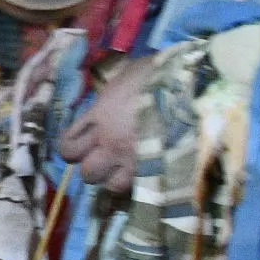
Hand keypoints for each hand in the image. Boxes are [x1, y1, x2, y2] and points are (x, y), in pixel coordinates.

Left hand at [55, 53, 152, 195]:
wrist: (191, 86)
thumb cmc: (159, 72)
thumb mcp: (127, 75)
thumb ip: (113, 93)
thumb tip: (112, 96)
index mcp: (99, 117)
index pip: (67, 147)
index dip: (73, 148)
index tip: (84, 143)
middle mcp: (110, 143)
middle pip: (86, 173)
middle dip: (94, 167)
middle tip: (107, 158)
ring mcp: (134, 159)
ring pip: (112, 186)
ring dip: (117, 179)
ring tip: (126, 169)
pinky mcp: (158, 169)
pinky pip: (141, 187)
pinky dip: (141, 183)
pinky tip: (148, 172)